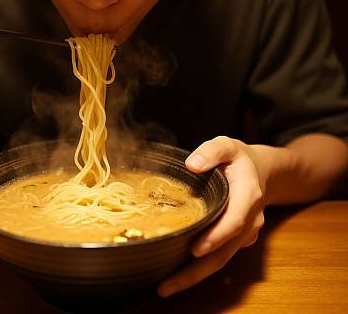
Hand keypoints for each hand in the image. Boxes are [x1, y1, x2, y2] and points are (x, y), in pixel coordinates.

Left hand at [158, 136, 266, 296]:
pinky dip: (200, 268)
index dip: (215, 237)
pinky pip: (220, 256)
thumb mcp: (226, 144)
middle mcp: (249, 220)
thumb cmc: (239, 158)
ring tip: (166, 286)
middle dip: (196, 271)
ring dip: (195, 275)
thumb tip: (192, 165)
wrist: (264, 171)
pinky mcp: (237, 240)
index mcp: (248, 195)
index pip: (233, 222)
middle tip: (166, 285)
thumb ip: (211, 151)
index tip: (194, 249)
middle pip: (224, 252)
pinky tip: (177, 273)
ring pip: (221, 260)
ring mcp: (245, 233)